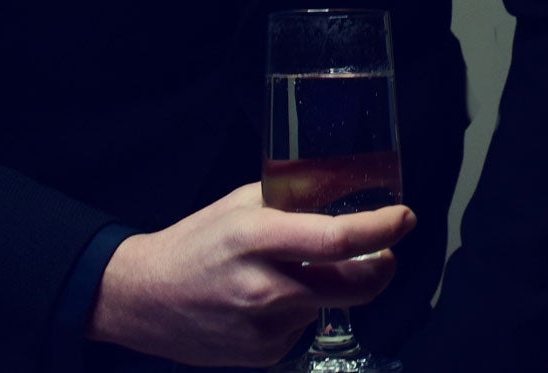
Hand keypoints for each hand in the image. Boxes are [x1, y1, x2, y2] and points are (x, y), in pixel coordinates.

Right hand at [89, 183, 415, 365]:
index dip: (380, 229)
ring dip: (328, 288)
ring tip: (286, 274)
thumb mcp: (242, 205)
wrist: (143, 299)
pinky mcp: (265, 354)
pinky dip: (301, 310)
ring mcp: (265, 327)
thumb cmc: (195, 243)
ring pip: (330, 305)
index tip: (404, 218)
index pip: (336, 239)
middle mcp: (264, 287)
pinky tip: (266, 300)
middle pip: (354, 286)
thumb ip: (293, 201)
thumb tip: (348, 193)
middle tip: (382, 252)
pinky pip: (305, 327)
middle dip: (380, 267)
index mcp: (256, 239)